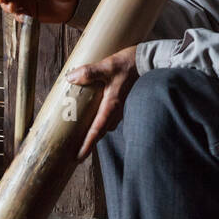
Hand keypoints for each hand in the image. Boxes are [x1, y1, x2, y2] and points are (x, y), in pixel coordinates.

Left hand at [66, 45, 138, 160]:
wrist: (148, 61)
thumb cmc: (129, 64)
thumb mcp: (108, 66)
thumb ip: (90, 72)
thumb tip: (71, 78)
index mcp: (111, 105)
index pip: (97, 130)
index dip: (87, 144)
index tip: (79, 157)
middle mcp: (116, 110)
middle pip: (100, 131)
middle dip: (88, 143)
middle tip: (76, 153)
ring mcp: (119, 107)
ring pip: (105, 125)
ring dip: (94, 132)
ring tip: (81, 135)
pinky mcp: (120, 102)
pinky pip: (108, 117)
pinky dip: (99, 121)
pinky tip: (91, 115)